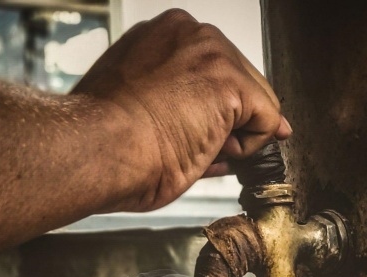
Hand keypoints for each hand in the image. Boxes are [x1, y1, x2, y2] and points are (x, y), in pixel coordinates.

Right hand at [73, 8, 290, 210]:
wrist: (98, 150)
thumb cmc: (104, 143)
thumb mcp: (139, 116)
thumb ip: (182, 113)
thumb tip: (225, 144)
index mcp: (160, 37)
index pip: (210, 72)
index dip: (214, 110)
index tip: (197, 133)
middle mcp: (188, 34)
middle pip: (241, 80)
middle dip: (230, 121)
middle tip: (194, 148)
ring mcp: (212, 54)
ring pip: (258, 101)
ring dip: (235, 136)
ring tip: (194, 149)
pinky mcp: (231, 84)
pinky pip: (268, 121)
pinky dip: (247, 148)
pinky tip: (210, 152)